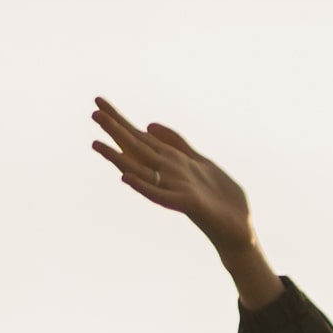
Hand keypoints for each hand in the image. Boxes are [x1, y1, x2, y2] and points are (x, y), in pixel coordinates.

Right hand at [91, 97, 262, 264]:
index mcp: (170, 161)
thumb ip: (176, 144)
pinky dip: (143, 187)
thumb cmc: (221, 198)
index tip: (98, 102)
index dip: (120, 120)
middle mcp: (167, 174)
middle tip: (93, 113)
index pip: (140, 137)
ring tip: (96, 144)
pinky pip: (160, 195)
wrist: (240, 230)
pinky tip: (126, 178)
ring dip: (118, 158)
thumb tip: (149, 124)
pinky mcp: (187, 204)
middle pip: (137, 148)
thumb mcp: (201, 162)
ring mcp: (175, 188)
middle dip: (116, 131)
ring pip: (141, 170)